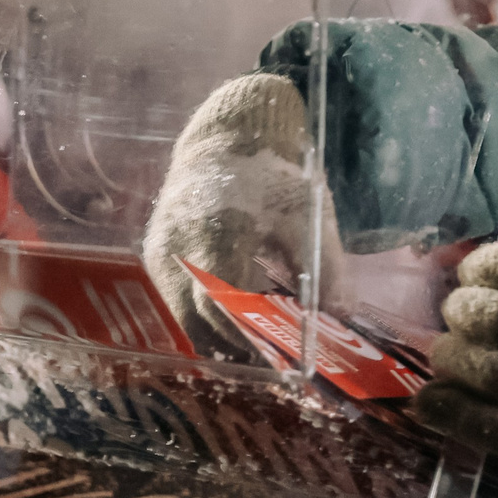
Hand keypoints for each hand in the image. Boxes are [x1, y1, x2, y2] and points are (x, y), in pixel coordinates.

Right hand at [141, 73, 345, 358]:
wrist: (229, 137)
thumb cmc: (273, 175)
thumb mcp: (309, 216)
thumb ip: (326, 268)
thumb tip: (341, 317)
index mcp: (217, 233)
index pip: (224, 305)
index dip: (250, 337)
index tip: (280, 356)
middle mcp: (178, 247)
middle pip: (199, 319)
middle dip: (236, 345)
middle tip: (271, 359)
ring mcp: (161, 252)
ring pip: (184, 314)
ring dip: (218, 333)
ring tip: (257, 341)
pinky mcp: (156, 255)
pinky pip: (177, 299)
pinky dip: (204, 314)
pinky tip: (236, 315)